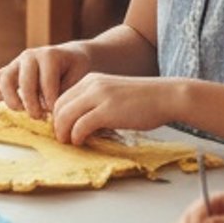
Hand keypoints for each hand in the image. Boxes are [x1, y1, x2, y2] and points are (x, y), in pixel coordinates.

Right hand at [0, 43, 92, 118]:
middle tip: (39, 117)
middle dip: (31, 104)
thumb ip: (64, 92)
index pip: (46, 83)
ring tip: (22, 111)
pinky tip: (6, 103)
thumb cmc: (75, 69)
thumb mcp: (78, 78)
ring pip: (4, 81)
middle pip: (24, 83)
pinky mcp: (7, 71)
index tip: (55, 113)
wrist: (70, 56)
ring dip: (12, 101)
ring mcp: (16, 63)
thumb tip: (48, 109)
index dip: (51, 102)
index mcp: (49, 56)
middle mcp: (30, 56)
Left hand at [50, 71, 179, 144]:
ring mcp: (99, 96)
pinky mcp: (107, 111)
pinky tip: (81, 141)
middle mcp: (91, 85)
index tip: (62, 129)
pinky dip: (76, 136)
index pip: (62, 98)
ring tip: (68, 142)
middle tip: (62, 139)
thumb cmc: (144, 100)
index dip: (58, 116)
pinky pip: (81, 125)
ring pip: (66, 116)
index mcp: (91, 80)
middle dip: (57, 125)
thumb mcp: (113, 95)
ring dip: (63, 132)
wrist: (166, 96)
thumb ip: (96, 104)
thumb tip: (82, 125)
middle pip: (59, 106)